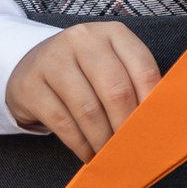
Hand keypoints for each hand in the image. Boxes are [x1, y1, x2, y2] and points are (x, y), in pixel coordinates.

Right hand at [6, 22, 161, 161]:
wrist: (31, 66)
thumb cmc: (83, 70)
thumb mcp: (110, 63)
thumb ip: (132, 82)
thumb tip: (156, 119)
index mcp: (113, 33)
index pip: (143, 68)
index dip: (152, 104)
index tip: (155, 129)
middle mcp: (83, 40)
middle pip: (116, 90)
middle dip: (126, 126)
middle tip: (131, 148)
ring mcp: (53, 60)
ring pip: (88, 109)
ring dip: (102, 139)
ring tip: (110, 155)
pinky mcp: (31, 85)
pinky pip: (62, 122)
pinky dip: (80, 144)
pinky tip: (88, 154)